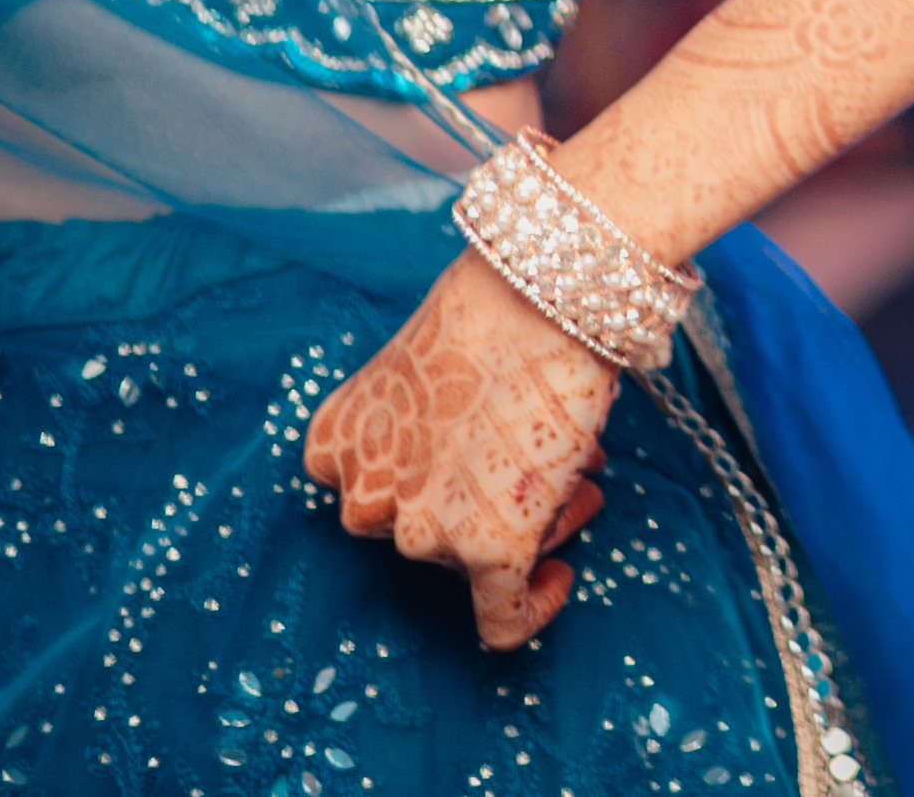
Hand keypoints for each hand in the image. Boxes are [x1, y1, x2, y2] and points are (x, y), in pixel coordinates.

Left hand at [302, 250, 621, 649]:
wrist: (539, 292)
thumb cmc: (497, 310)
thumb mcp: (419, 371)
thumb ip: (424, 428)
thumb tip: (482, 455)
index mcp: (333, 449)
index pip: (375, 497)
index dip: (436, 478)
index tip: (484, 460)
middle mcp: (364, 499)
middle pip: (426, 531)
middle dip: (490, 500)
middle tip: (547, 459)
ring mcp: (422, 531)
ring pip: (474, 563)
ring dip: (530, 525)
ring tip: (580, 473)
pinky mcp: (485, 552)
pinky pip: (501, 622)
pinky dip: (529, 609)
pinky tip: (555, 578)